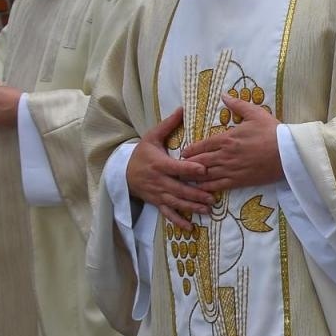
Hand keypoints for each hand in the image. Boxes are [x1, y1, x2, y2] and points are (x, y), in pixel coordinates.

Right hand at [126, 107, 210, 230]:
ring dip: (192, 207)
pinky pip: (167, 213)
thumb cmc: (142, 153)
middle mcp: (158, 180)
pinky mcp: (156, 202)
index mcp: (159, 164)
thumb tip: (182, 108)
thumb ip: (168, 125)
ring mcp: (157, 193)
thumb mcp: (152, 137)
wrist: (122, 172)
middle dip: (196, 193)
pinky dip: (178, 221)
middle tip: (213, 197)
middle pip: (179, 188)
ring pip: (176, 202)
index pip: (176, 167)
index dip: (190, 169)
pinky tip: (190, 227)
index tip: (204, 170)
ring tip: (208, 210)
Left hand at [181, 94, 282, 192]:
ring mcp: (232, 169)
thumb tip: (223, 95)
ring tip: (185, 178)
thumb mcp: (256, 113)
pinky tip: (200, 188)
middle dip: (187, 164)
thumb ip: (238, 105)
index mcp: (227, 138)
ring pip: (206, 174)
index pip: (202, 145)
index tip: (184, 153)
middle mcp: (225, 155)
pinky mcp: (240, 181)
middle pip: (200, 161)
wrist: (288, 153)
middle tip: (178, 167)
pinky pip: (218, 185)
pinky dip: (207, 187)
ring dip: (194, 176)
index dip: (191, 150)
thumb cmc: (273, 131)